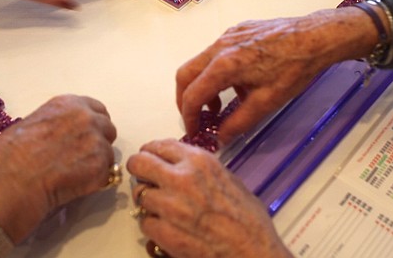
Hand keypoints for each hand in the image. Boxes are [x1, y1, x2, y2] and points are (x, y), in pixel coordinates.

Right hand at [0, 95, 117, 242]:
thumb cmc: (10, 153)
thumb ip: (58, 123)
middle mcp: (86, 118)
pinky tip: (73, 185)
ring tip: (71, 175)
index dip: (93, 124)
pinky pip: (105, 175)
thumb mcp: (34, 123)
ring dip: (95, 163)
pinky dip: (94, 182)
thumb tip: (66, 136)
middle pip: (107, 128)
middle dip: (98, 142)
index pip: (97, 109)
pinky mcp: (100, 167)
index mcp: (69, 104)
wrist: (9, 179)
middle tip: (80, 157)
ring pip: (107, 153)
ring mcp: (96, 142)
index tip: (87, 135)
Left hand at [127, 139, 289, 257]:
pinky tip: (166, 228)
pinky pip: (145, 223)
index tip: (149, 157)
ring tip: (160, 208)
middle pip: (139, 163)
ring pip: (140, 195)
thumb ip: (202, 169)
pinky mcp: (164, 232)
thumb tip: (184, 165)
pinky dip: (153, 226)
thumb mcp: (230, 180)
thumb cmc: (248, 221)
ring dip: (147, 201)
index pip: (159, 145)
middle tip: (144, 179)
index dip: (151, 152)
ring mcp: (170, 206)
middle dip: (139, 170)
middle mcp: (182, 179)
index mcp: (199, 162)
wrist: (253, 252)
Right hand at [176, 8, 376, 143]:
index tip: (194, 132)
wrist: (316, 36)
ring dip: (202, 85)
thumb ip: (239, 122)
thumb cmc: (294, 69)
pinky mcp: (237, 30)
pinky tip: (238, 84)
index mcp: (224, 65)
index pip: (192, 94)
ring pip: (199, 62)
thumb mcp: (267, 102)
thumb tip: (220, 138)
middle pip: (185, 74)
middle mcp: (219, 46)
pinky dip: (215, 72)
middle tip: (196, 118)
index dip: (189, 117)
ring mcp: (227, 35)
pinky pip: (215, 52)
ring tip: (219, 105)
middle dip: (185, 99)